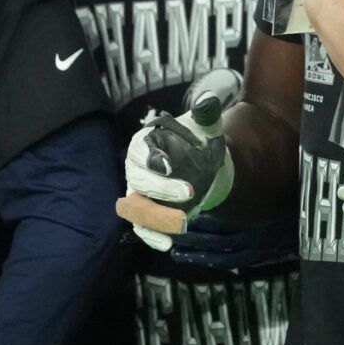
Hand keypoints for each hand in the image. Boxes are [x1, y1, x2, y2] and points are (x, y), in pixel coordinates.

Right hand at [123, 108, 232, 251]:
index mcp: (144, 144)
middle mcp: (135, 170)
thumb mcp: (205, 126)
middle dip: (161, 189)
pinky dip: (152, 237)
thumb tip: (209, 100)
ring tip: (182, 223)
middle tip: (190, 192)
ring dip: (156, 217)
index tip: (170, 165)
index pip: (137, 151)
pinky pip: (141, 228)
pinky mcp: (146, 214)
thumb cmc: (198, 141)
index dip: (150, 158)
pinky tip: (167, 244)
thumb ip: (206, 113)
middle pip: (137, 181)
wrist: (204, 165)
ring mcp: (138, 195)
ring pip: (135, 208)